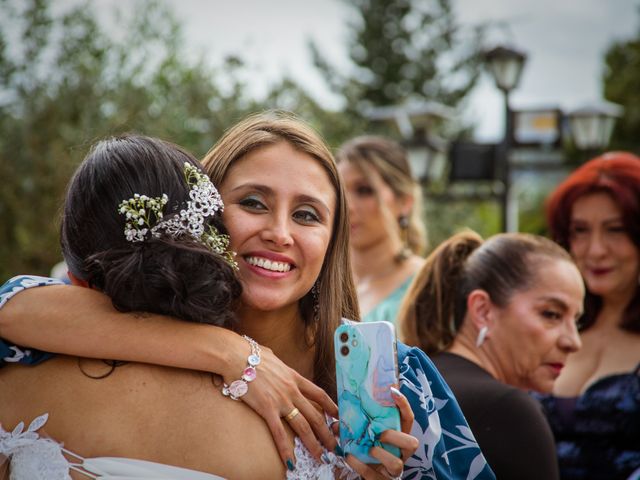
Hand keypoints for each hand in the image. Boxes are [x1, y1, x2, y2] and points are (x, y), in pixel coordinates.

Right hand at [224, 343, 337, 467]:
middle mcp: (292, 390)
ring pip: (303, 426)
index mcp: (294, 377)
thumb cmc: (251, 354)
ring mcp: (281, 400)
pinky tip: (290, 461)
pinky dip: (285, 449)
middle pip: (316, 415)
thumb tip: (274, 360)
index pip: (319, 394)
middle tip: (335, 446)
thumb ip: (278, 365)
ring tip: (320, 456)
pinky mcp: (267, 408)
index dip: (331, 407)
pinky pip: (279, 433)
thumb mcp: (272, 357)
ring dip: (313, 443)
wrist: (237, 356)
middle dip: (327, 433)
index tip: (339, 417)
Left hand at [342, 387, 417, 478]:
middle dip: (396, 436)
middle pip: (412, 443)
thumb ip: (355, 427)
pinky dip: (360, 465)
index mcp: (399, 437)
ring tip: (367, 448)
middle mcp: (400, 453)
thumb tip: (337, 423)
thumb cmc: (366, 451)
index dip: (403, 405)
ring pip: (397, 464)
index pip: (408, 419)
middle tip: (379, 433)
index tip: (392, 391)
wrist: (368, 476)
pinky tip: (349, 456)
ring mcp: (393, 470)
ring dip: (380, 454)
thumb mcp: (365, 436)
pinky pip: (374, 475)